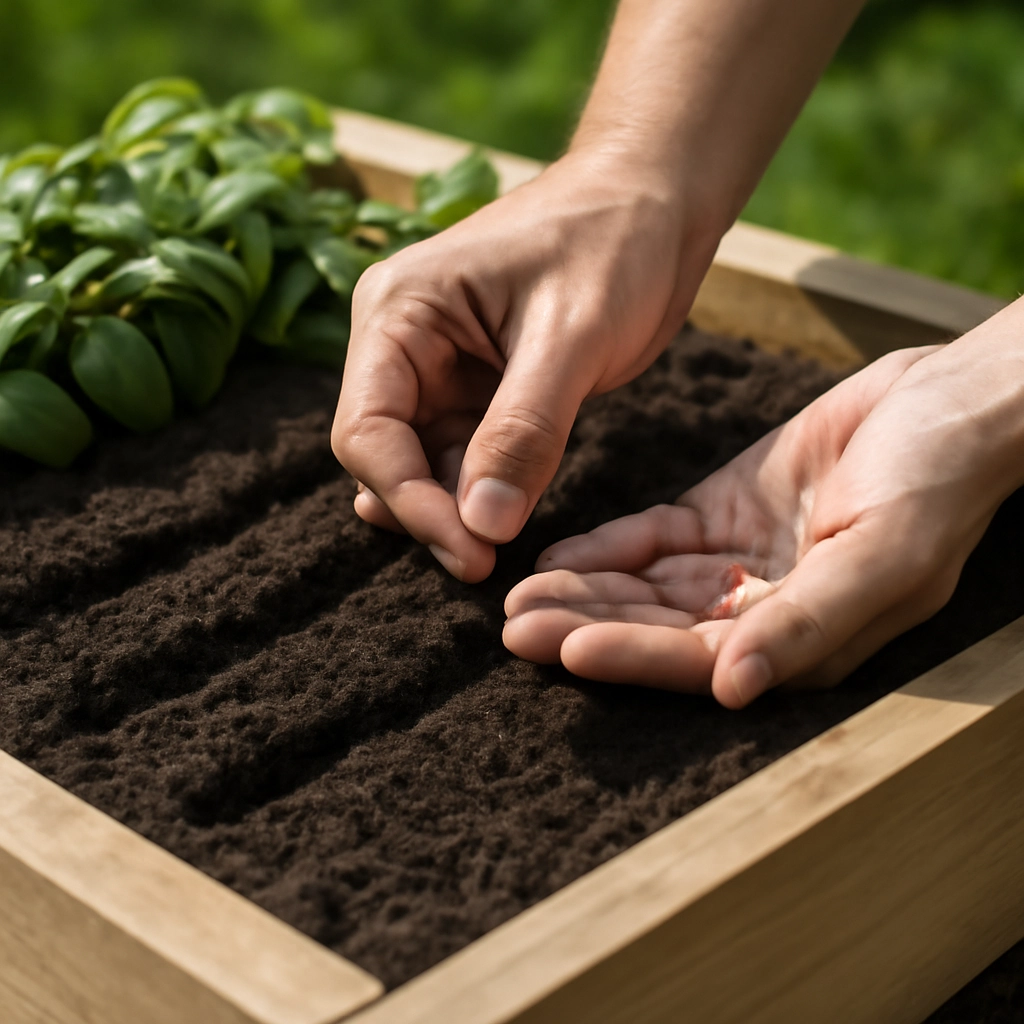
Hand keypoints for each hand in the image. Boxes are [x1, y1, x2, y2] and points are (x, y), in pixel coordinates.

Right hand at [331, 151, 720, 581]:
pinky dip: (481, 493)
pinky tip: (504, 518)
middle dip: (429, 511)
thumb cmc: (614, 240)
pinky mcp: (477, 391)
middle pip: (385, 453)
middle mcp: (401, 341)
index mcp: (398, 310)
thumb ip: (524, 431)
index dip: (410, 500)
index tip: (470, 553)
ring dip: (454, 510)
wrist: (656, 201)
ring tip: (495, 550)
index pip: (368, 428)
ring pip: (423, 464)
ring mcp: (437, 368)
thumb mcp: (573, 335)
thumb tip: (482, 526)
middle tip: (485, 564)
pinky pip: (464, 457)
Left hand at [504, 325, 1023, 707]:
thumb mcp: (883, 555)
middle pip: (658, 629)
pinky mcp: (721, 511)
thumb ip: (810, 623)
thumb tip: (735, 689)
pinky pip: (653, 536)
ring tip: (518, 596)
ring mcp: (737, 560)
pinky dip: (608, 545)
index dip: (632, 657)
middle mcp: (760, 610)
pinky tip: (557, 555)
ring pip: (646, 586)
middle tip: (514, 627)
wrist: (946, 398)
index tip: (565, 650)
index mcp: (799, 638)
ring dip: (585, 591)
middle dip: (587, 629)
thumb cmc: (935, 482)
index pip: (699, 661)